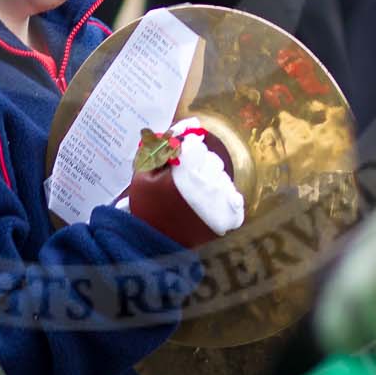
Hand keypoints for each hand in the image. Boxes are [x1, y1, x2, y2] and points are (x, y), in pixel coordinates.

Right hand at [124, 118, 244, 247]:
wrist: (155, 246)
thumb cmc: (148, 209)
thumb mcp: (143, 176)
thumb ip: (159, 148)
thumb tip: (182, 128)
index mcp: (183, 172)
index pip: (195, 146)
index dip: (184, 154)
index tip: (176, 165)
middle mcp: (205, 185)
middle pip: (210, 160)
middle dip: (197, 167)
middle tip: (183, 184)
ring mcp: (219, 202)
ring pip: (221, 176)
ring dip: (210, 181)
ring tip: (194, 197)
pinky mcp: (228, 218)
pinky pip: (233, 196)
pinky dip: (224, 198)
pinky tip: (208, 205)